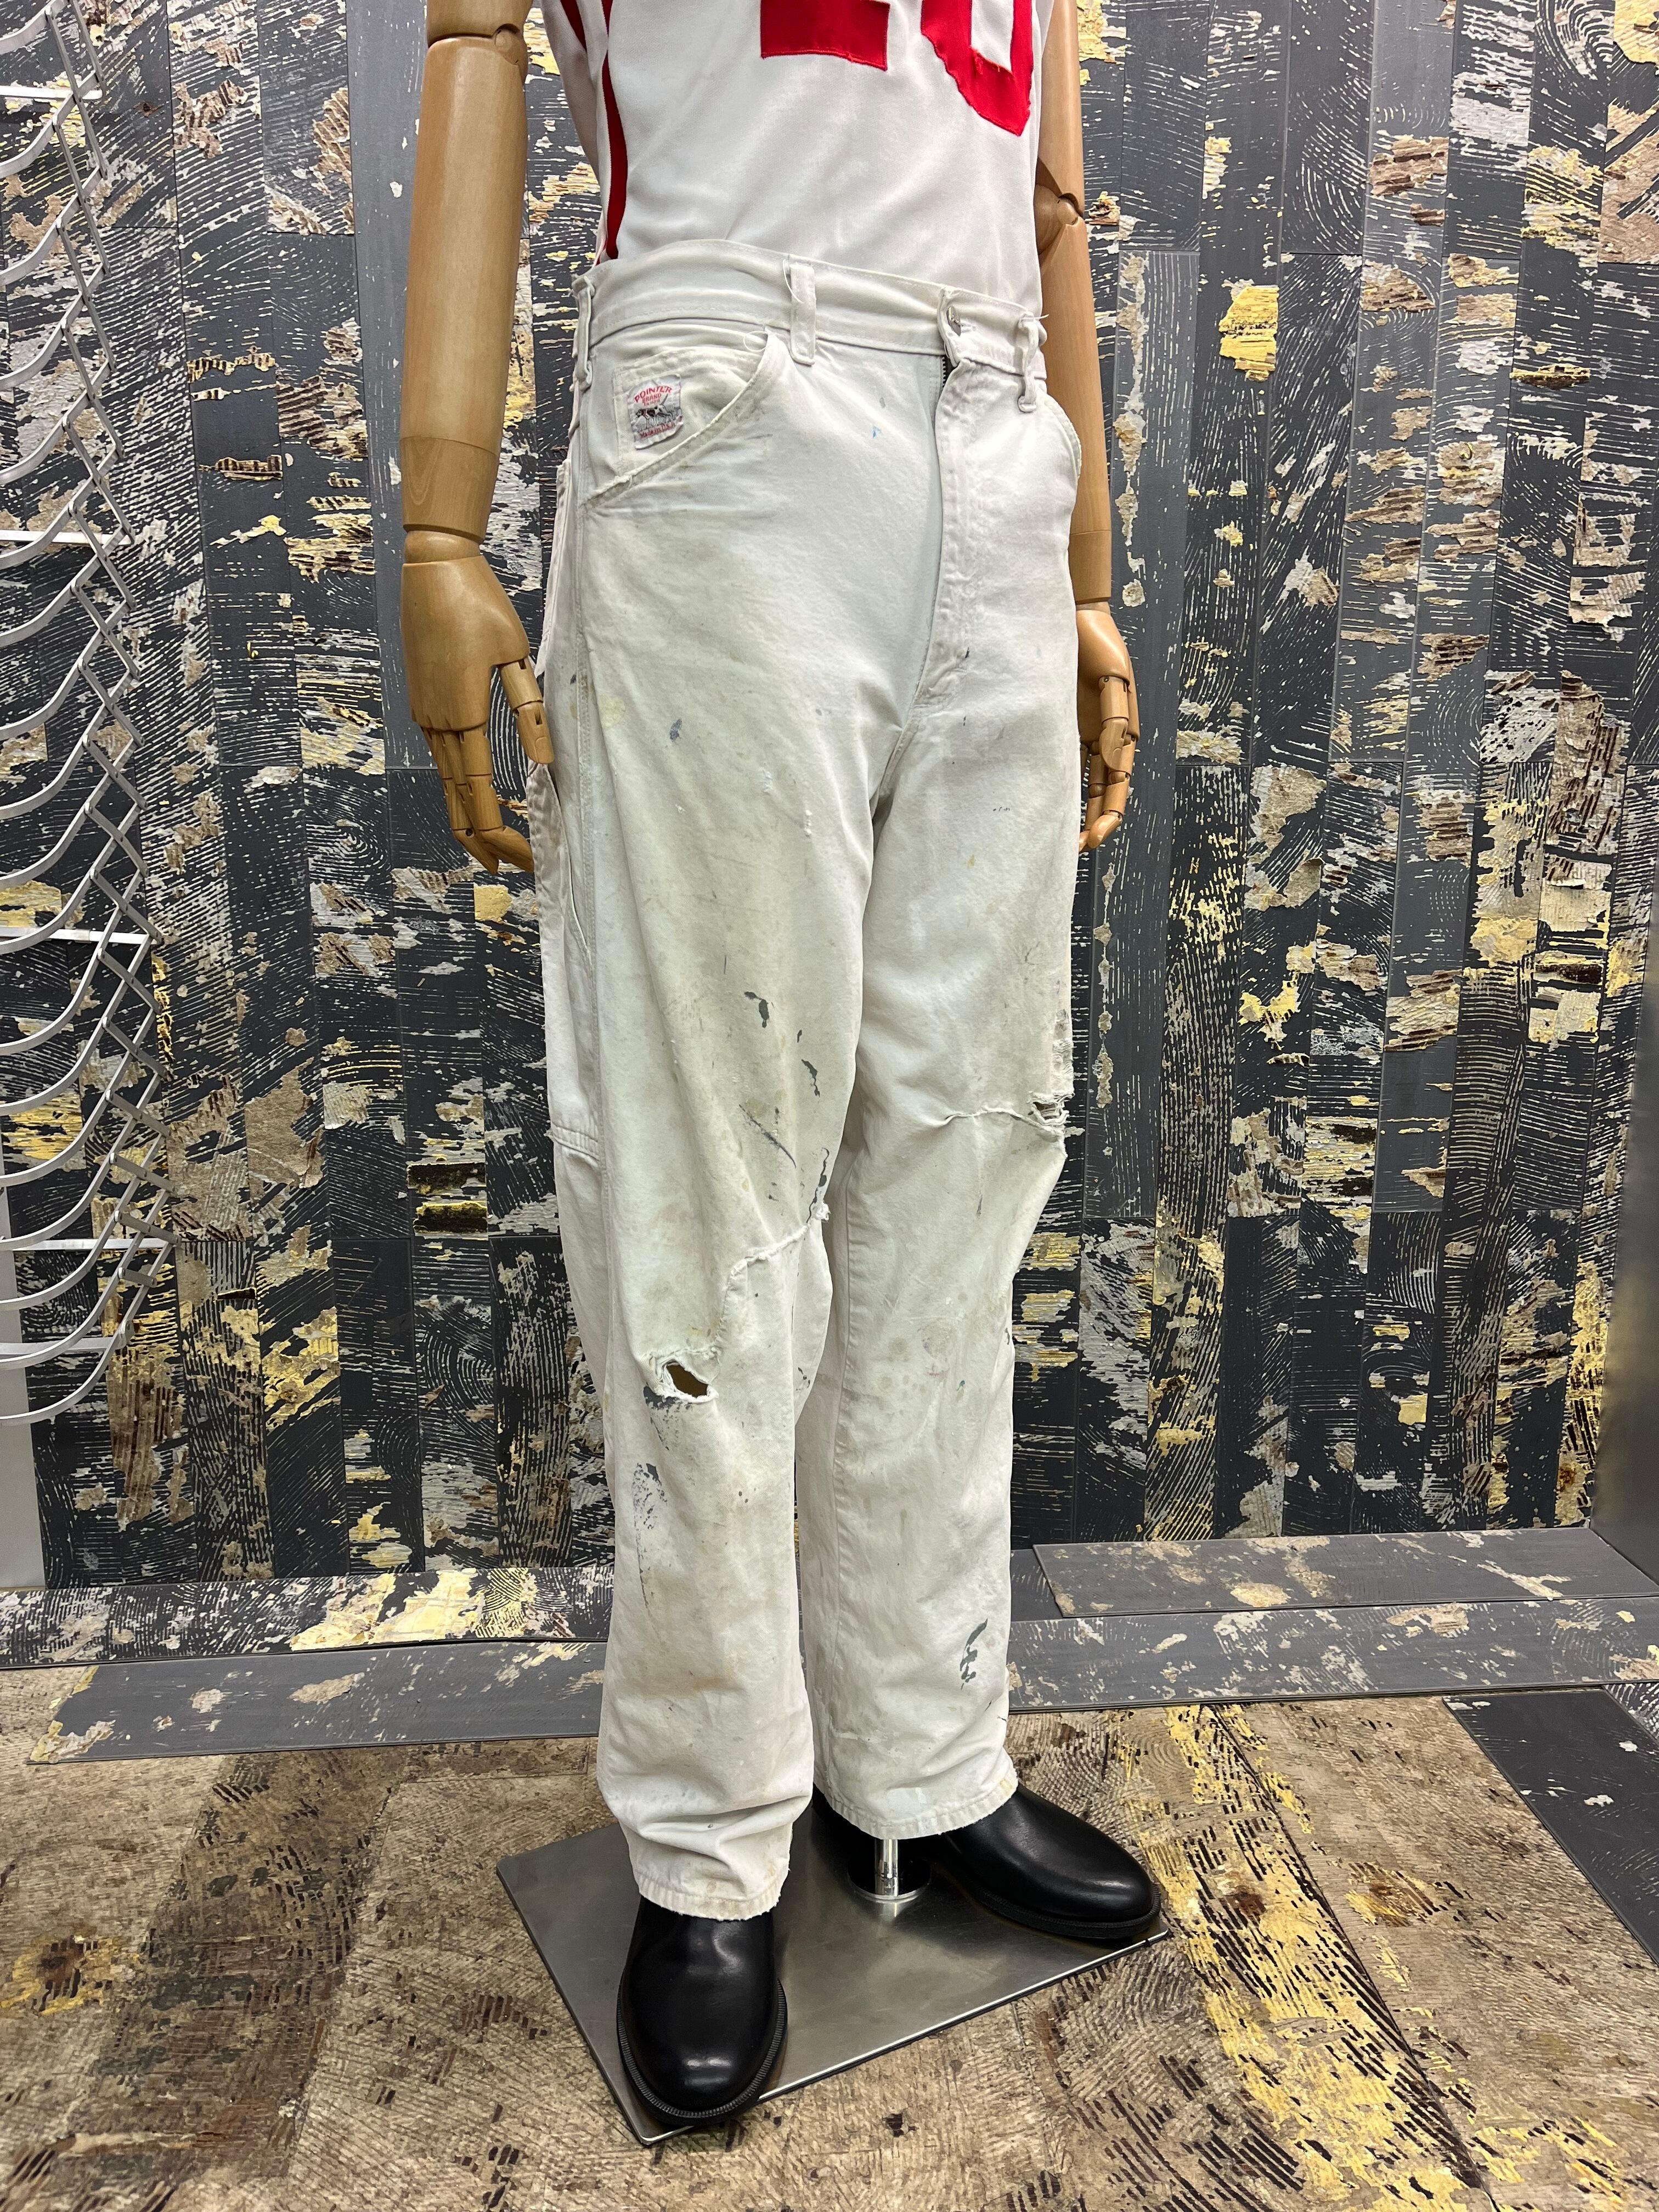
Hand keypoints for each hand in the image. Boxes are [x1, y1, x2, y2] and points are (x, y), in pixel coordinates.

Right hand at [401, 530, 551, 872]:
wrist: (432, 568)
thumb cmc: (480, 606)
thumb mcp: (516, 657)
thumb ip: (529, 713)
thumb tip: (547, 764)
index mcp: (462, 719)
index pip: (481, 798)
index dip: (505, 836)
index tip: (530, 859)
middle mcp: (436, 726)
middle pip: (457, 805)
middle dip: (485, 842)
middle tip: (514, 869)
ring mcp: (425, 716)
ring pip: (446, 786)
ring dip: (470, 820)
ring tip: (496, 847)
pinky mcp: (423, 704)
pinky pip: (442, 760)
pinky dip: (460, 789)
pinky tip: (477, 796)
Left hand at [1076, 600, 1137, 852]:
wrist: (1074, 618)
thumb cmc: (1101, 645)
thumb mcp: (1114, 678)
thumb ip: (1115, 717)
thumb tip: (1113, 756)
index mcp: (1123, 735)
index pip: (1117, 786)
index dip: (1108, 816)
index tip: (1093, 840)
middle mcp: (1103, 740)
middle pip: (1100, 793)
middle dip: (1091, 823)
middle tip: (1073, 852)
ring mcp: (1080, 734)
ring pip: (1079, 783)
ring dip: (1073, 809)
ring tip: (1056, 837)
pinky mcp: (1060, 723)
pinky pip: (1056, 760)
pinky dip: (1052, 782)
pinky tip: (1039, 801)